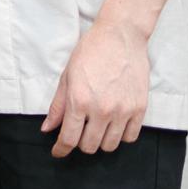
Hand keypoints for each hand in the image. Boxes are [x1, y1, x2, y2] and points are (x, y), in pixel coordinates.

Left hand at [40, 20, 149, 157]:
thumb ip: (58, 106)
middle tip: (79, 132)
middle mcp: (102, 110)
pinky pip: (130, 137)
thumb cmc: (91, 51)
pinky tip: (114, 124)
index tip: (58, 152)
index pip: (69, 138)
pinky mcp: (139, 108)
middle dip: (80, 143)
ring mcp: (123, 111)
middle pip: (89, 146)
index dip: (61, 150)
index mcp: (80, 101)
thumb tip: (48, 129)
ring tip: (96, 128)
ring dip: (100, 141)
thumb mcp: (67, 76)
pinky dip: (120, 135)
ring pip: (110, 146)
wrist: (120, 36)